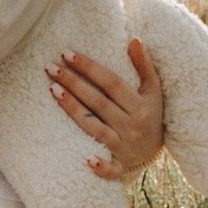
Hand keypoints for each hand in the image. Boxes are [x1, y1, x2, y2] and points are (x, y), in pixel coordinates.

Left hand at [49, 37, 163, 181]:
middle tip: (51, 68)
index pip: (111, 83)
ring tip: (52, 90)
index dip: (89, 67)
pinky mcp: (121, 166)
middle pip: (98, 102)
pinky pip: (111, 169)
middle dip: (74, 84)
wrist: (157, 152)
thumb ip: (144, 65)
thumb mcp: (153, 90)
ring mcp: (125, 146)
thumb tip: (134, 39)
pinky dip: (101, 166)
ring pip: (95, 128)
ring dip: (74, 110)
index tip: (67, 54)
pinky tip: (86, 159)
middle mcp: (132, 125)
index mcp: (140, 105)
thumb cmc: (151, 114)